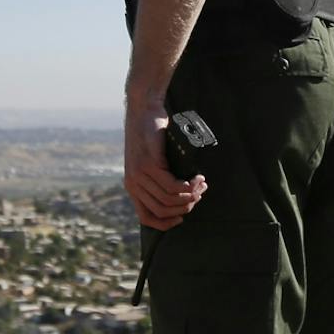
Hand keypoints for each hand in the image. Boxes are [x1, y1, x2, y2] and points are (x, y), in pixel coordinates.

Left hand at [125, 92, 205, 229]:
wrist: (143, 109)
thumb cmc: (151, 134)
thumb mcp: (150, 160)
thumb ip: (157, 177)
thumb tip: (179, 194)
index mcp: (132, 187)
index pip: (147, 218)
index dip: (167, 223)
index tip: (183, 216)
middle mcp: (133, 184)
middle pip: (163, 211)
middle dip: (186, 206)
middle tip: (200, 193)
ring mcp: (140, 174)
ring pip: (169, 199)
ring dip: (190, 195)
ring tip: (201, 183)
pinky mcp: (150, 164)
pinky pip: (171, 185)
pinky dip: (188, 186)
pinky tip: (196, 178)